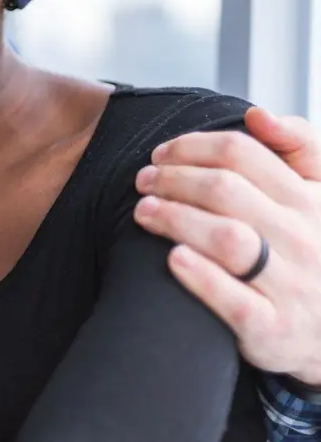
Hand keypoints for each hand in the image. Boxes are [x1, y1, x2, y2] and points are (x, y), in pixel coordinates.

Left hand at [132, 107, 320, 386]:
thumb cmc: (309, 253)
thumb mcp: (318, 197)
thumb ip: (298, 148)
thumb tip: (257, 114)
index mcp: (314, 201)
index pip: (244, 155)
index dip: (191, 147)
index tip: (160, 154)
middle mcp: (308, 240)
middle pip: (226, 191)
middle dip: (173, 179)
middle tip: (142, 181)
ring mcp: (293, 287)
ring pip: (228, 239)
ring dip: (176, 219)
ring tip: (144, 211)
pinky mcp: (273, 330)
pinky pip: (234, 301)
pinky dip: (200, 276)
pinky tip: (171, 257)